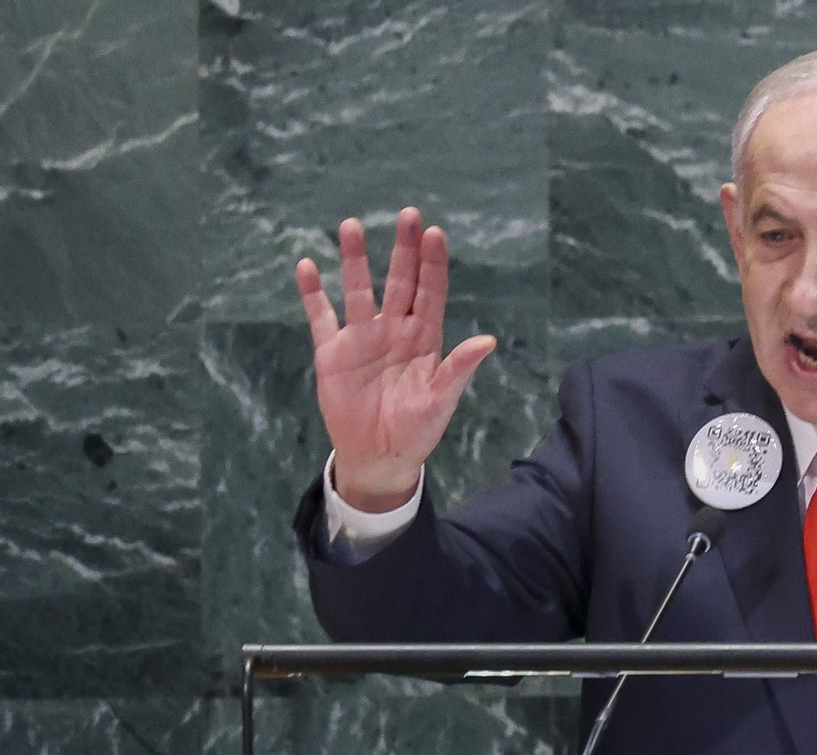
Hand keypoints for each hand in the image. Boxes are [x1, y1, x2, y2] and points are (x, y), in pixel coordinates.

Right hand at [296, 207, 495, 512]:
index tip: (435, 234)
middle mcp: (394, 330)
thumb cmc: (417, 430)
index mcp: (425, 339)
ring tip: (351, 226)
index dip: (433, 264)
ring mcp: (362, 339)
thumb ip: (459, 368)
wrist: (379, 456)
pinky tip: (306, 266)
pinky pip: (321, 317)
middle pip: (399, 281)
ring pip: (358, 290)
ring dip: (355, 260)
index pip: (430, 292)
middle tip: (408, 215)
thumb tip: (489, 341)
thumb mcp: (441, 400)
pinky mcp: (332, 353)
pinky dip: (313, 294)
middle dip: (403, 249)